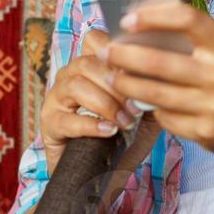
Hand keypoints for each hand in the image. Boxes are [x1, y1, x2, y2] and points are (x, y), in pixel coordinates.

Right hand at [39, 27, 162, 179]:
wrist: (101, 174)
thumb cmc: (122, 138)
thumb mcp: (144, 112)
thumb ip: (149, 91)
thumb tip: (164, 73)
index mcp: (90, 65)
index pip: (96, 40)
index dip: (117, 50)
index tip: (138, 70)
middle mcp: (69, 75)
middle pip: (88, 62)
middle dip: (117, 84)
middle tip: (137, 107)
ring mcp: (56, 97)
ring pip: (76, 85)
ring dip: (106, 104)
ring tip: (124, 122)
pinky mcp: (49, 123)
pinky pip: (67, 119)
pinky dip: (91, 125)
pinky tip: (109, 132)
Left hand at [99, 0, 213, 167]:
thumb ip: (199, 36)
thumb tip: (149, 22)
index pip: (188, 20)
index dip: (153, 17)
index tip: (128, 19)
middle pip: (160, 62)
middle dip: (124, 56)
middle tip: (105, 51)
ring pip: (155, 94)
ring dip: (127, 84)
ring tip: (112, 76)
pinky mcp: (206, 133)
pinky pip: (166, 118)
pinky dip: (152, 109)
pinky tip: (144, 101)